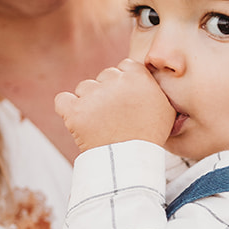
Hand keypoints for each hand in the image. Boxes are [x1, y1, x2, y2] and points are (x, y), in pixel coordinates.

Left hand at [54, 58, 174, 152]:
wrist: (130, 162)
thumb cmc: (150, 137)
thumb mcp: (166, 110)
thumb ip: (154, 88)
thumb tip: (147, 80)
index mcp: (138, 77)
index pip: (125, 66)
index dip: (124, 82)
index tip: (125, 99)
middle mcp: (115, 82)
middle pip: (105, 76)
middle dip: (107, 92)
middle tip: (113, 115)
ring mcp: (93, 96)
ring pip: (84, 87)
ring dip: (89, 101)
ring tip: (99, 123)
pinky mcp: (75, 111)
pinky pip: (62, 100)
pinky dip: (67, 108)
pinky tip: (77, 119)